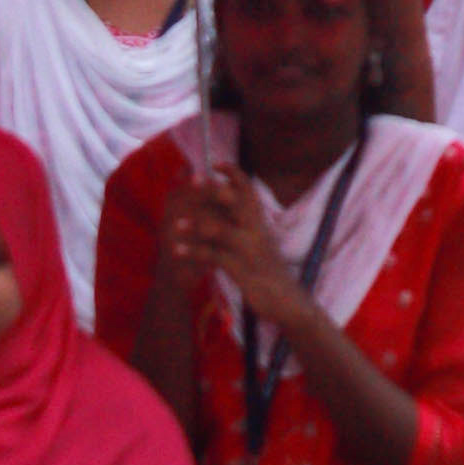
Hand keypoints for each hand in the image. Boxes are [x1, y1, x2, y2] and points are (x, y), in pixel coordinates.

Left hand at [167, 168, 312, 329]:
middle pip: (236, 202)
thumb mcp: (259, 243)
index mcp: (260, 222)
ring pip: (221, 229)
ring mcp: (249, 249)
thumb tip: (222, 209)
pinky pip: (214, 256)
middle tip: (193, 179)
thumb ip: (243, 225)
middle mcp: (257, 230)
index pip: (249, 190)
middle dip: (213, 190)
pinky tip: (178, 252)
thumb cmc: (268, 271)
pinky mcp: (241, 269)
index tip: (216, 163)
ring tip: (176, 225)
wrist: (287, 301)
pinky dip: (194, 252)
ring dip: (196, 225)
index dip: (233, 174)